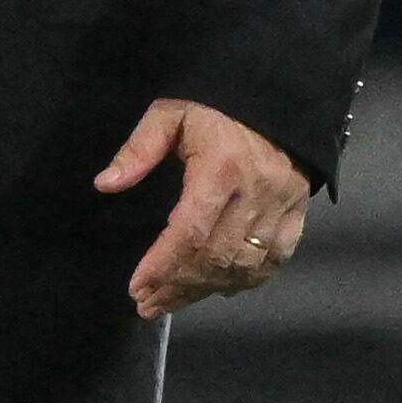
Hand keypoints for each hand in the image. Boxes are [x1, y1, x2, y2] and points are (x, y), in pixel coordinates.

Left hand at [98, 98, 311, 318]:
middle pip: (215, 256)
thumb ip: (138, 149)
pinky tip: (216, 290)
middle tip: (146, 303)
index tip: (137, 286)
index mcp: (221, 168)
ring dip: (205, 289)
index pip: (190, 231)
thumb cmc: (216, 106)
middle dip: (177, 285)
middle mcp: (255, 194)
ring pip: (244, 266)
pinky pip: (274, 262)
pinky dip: (245, 282)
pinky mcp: (297, 215)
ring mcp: (281, 208)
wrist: (277, 99)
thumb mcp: (170, 114)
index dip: (163, 264)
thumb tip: (105, 184)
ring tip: (170, 301)